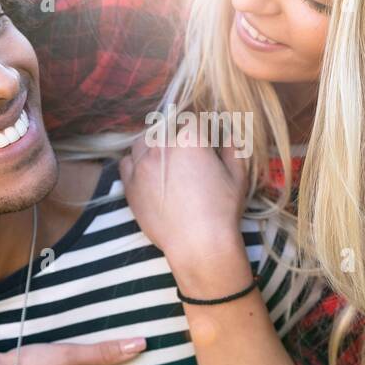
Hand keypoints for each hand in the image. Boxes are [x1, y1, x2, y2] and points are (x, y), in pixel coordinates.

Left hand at [118, 132, 249, 263]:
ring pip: (143, 141)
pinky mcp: (130, 184)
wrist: (199, 244)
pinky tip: (148, 173)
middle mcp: (162, 146)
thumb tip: (228, 135)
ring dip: (153, 145)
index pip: (193, 120)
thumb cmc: (222, 211)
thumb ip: (233, 148)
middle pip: (165, 127)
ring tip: (165, 161)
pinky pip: (126, 162)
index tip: (205, 141)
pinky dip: (136, 163)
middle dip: (176, 136)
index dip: (201, 129)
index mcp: (190, 139)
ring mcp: (142, 164)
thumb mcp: (238, 176)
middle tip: (186, 154)